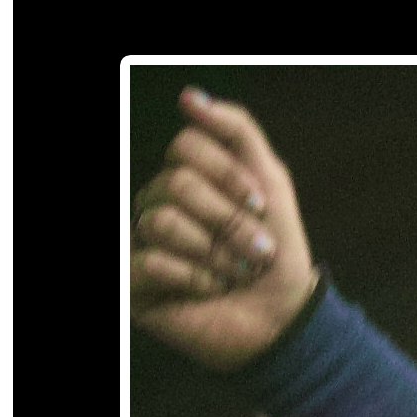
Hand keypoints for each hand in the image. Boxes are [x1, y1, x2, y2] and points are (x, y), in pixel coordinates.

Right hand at [130, 86, 319, 371]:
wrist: (283, 319)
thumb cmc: (276, 254)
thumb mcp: (271, 185)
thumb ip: (238, 132)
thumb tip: (189, 96)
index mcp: (183, 178)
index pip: (187, 146)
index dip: (231, 176)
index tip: (261, 207)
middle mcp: (155, 204)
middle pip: (178, 184)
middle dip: (230, 221)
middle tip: (255, 252)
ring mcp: (140, 241)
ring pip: (164, 222)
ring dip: (216, 253)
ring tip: (232, 275)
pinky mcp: (133, 281)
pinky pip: (151, 262)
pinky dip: (195, 279)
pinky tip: (210, 290)